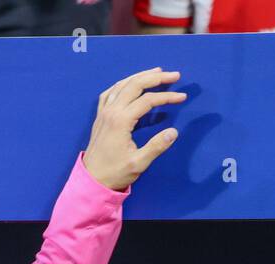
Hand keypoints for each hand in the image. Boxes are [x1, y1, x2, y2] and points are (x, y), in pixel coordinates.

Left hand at [82, 68, 186, 191]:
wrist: (91, 180)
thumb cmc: (114, 173)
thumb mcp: (138, 163)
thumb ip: (156, 146)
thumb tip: (173, 132)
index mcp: (121, 121)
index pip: (148, 100)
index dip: (167, 97)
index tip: (182, 97)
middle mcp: (111, 111)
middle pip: (135, 84)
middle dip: (156, 77)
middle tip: (174, 75)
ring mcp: (103, 112)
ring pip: (122, 85)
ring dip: (140, 76)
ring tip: (157, 72)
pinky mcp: (100, 117)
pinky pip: (109, 93)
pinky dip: (122, 84)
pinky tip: (129, 82)